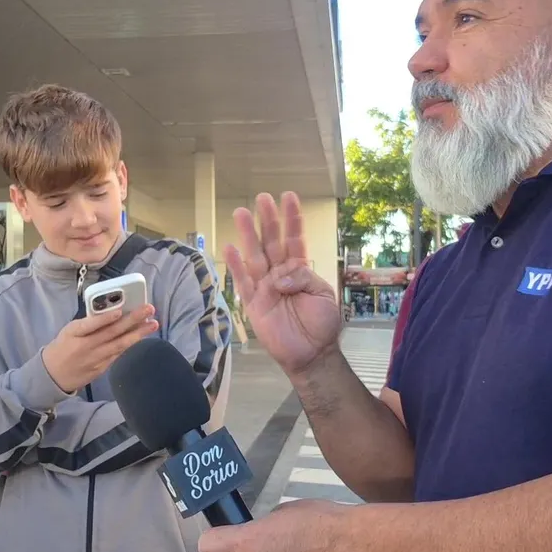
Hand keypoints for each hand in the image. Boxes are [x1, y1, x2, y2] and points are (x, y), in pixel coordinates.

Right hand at [42, 304, 157, 392]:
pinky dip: (131, 344)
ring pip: (120, 345)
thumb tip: (112, 312)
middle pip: (112, 332)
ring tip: (153, 324)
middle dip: (133, 320)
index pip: (90, 325)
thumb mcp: (69, 331)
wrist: (53, 374)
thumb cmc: (63, 346)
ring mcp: (95, 359)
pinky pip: (118, 354)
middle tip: (149, 309)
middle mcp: (86, 346)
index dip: (105, 319)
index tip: (120, 311)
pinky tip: (142, 336)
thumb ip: (88, 323)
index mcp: (74, 333)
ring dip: (138, 333)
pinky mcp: (102, 368)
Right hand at [225, 192, 342, 375]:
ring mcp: (265, 287)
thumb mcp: (323, 295)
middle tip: (262, 198)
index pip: (294, 239)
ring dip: (247, 235)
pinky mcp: (254, 303)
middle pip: (271, 242)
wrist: (312, 354)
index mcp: (299, 270)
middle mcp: (280, 274)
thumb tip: (280, 276)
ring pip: (255, 256)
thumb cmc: (321, 324)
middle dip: (267, 220)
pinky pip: (242, 282)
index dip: (292, 219)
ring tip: (240, 213)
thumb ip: (304, 278)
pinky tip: (229, 248)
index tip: (288, 198)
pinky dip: (235, 266)